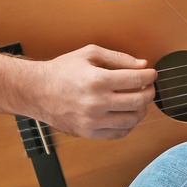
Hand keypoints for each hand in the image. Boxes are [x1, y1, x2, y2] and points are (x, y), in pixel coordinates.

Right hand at [32, 44, 157, 138]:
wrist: (36, 91)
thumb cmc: (62, 70)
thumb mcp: (89, 54)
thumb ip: (118, 58)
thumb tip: (142, 65)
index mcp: (97, 80)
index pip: (136, 80)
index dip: (149, 76)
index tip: (151, 74)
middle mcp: (96, 103)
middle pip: (138, 101)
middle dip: (150, 92)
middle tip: (148, 87)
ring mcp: (92, 121)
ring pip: (132, 120)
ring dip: (142, 109)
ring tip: (139, 100)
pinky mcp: (88, 133)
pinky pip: (118, 133)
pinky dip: (129, 124)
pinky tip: (127, 114)